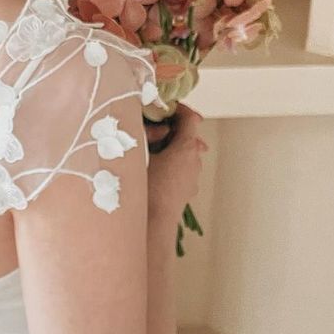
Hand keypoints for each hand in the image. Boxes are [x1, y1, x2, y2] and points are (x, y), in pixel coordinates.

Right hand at [145, 103, 207, 221]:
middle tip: (147, 127)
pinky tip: (150, 168)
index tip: (162, 106)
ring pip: (182, 153)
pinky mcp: (186, 192)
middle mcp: (194, 161)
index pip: (189, 119)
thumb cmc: (144, 188)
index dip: (177, 108)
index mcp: (186, 148)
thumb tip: (156, 127)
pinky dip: (168, 162)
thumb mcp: (139, 155)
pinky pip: (179, 169)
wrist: (151, 226)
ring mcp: (192, 178)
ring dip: (168, 147)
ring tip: (146, 149)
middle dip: (168, 128)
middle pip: (186, 136)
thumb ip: (147, 135)